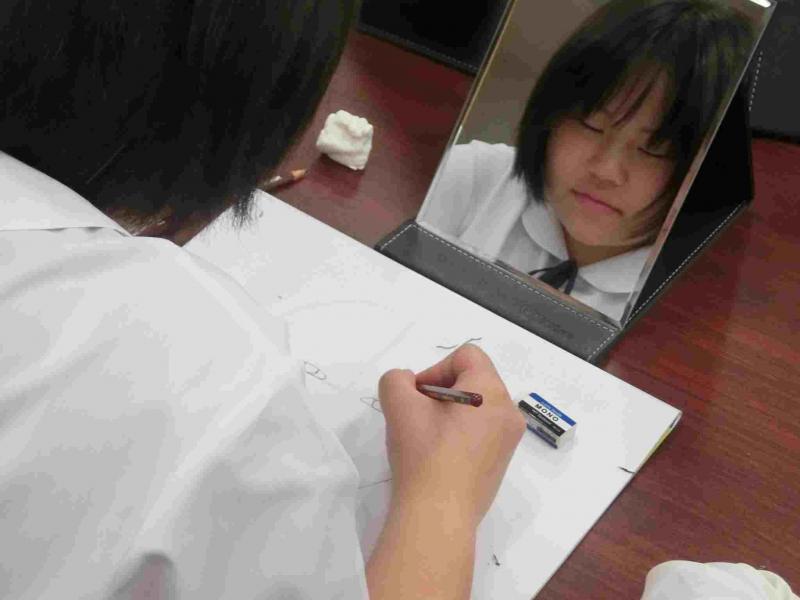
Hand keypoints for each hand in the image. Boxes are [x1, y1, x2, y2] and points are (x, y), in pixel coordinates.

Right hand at [378, 344, 525, 526]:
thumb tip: (411, 386)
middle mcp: (508, 412)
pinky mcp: (501, 462)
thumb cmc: (424, 454)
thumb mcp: (398, 405)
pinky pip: (481, 431)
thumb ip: (396, 379)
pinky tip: (439, 456)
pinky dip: (459, 433)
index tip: (419, 398)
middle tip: (418, 416)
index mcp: (491, 392)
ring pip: (476, 407)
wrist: (438, 515)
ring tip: (427, 437)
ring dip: (449, 413)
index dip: (436, 369)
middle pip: (473, 380)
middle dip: (441, 391)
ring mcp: (508, 440)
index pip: (466, 355)